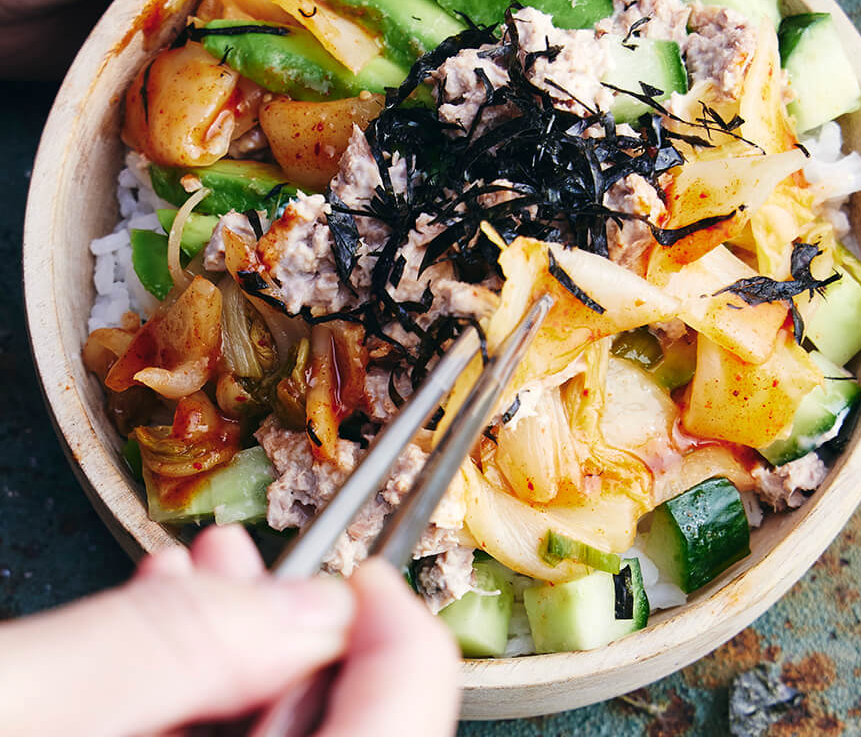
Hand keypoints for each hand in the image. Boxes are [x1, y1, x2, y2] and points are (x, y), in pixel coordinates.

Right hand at [0, 526, 459, 736]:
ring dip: (233, 668)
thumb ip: (163, 655)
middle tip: (254, 570)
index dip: (399, 648)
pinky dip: (180, 711)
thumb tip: (299, 605)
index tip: (364, 580)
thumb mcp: (6, 708)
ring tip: (196, 584)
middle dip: (296, 647)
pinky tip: (145, 651)